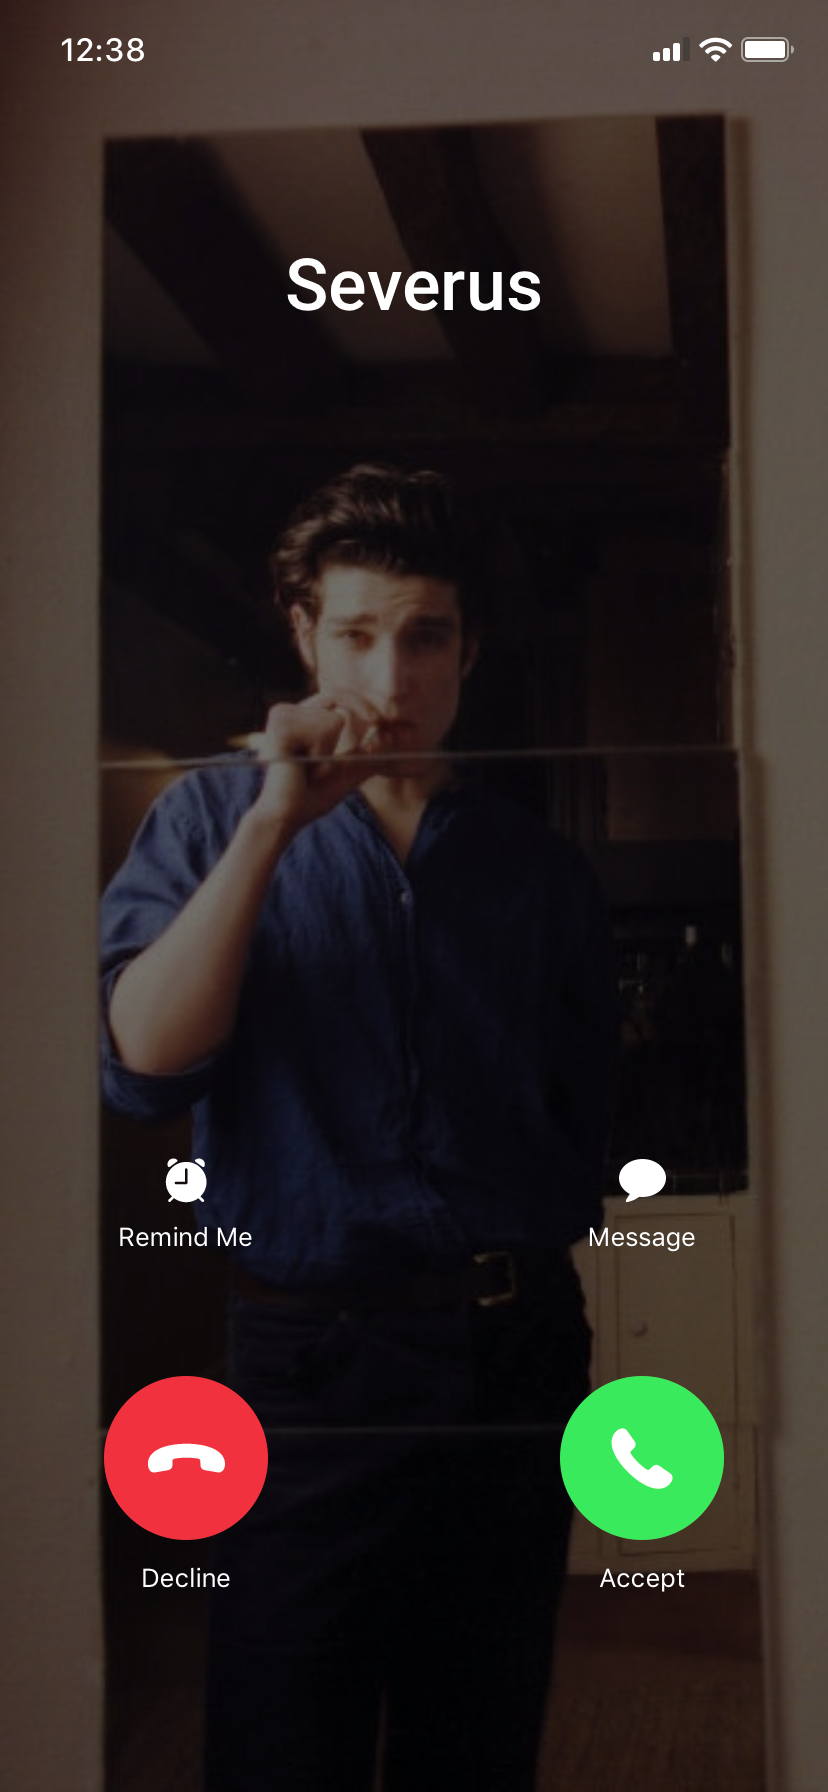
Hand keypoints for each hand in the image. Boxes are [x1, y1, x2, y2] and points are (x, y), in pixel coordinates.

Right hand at [249, 692, 384, 834]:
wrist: (284, 817)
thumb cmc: (309, 798)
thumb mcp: (347, 772)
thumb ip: (369, 755)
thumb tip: (396, 735)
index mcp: (297, 719)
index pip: (335, 697)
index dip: (359, 704)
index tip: (379, 721)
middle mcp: (286, 712)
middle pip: (337, 698)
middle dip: (349, 725)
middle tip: (346, 747)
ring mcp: (281, 716)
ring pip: (334, 719)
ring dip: (330, 752)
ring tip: (308, 769)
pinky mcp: (282, 725)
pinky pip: (324, 729)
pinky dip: (321, 754)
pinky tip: (301, 767)